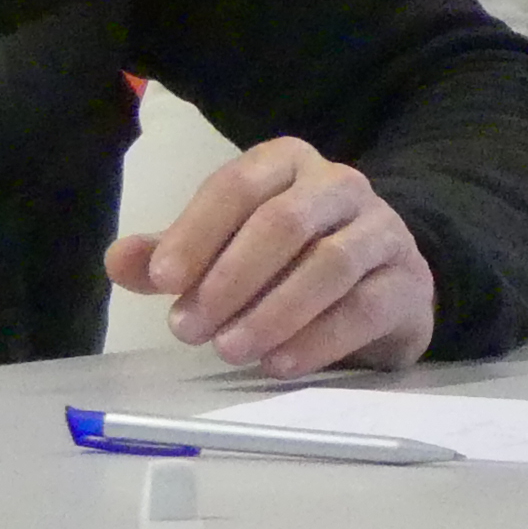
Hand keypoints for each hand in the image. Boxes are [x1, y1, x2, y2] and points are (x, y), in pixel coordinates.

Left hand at [105, 136, 434, 373]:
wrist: (379, 285)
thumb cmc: (287, 263)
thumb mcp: (225, 251)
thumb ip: (172, 256)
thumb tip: (120, 260)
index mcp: (287, 164)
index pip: (239, 184)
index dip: (198, 230)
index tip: (163, 282)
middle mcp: (339, 185)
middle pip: (286, 221)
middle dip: (230, 277)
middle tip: (187, 330)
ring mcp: (382, 230)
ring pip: (330, 263)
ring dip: (273, 311)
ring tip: (230, 350)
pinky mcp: (407, 281)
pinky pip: (365, 306)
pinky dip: (318, 338)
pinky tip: (279, 364)